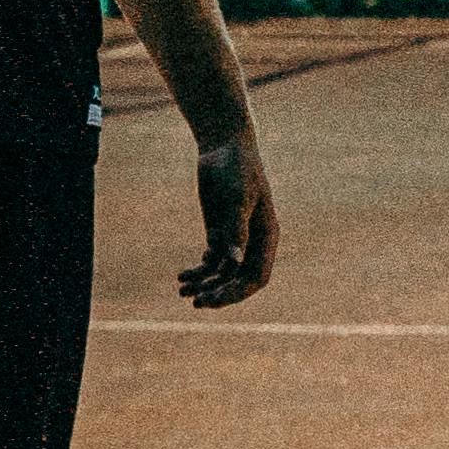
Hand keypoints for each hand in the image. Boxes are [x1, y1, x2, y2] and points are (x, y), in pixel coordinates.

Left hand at [180, 137, 277, 308]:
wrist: (224, 146)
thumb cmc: (237, 168)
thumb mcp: (236, 197)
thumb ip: (235, 230)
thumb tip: (233, 263)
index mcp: (266, 236)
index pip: (257, 276)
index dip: (238, 292)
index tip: (215, 299)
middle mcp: (253, 242)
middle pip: (238, 280)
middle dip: (219, 292)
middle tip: (196, 302)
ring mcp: (235, 238)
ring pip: (221, 273)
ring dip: (204, 284)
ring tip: (182, 291)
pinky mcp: (218, 232)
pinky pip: (210, 260)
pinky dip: (197, 271)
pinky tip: (183, 276)